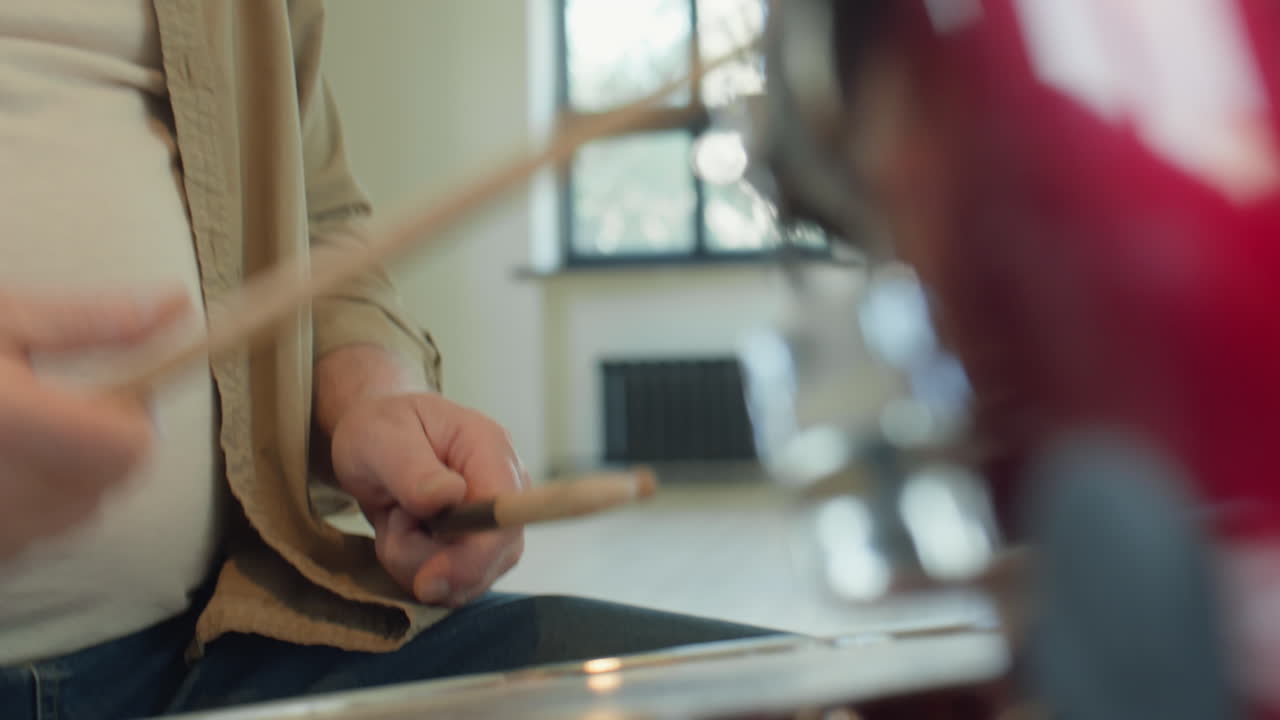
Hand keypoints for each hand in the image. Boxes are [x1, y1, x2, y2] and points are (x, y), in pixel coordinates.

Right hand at [0, 290, 189, 558]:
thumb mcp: (1, 322)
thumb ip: (90, 322)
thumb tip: (174, 304)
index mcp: (14, 425)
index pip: (128, 447)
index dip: (133, 418)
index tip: (113, 388)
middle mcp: (7, 493)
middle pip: (112, 479)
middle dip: (102, 440)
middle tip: (55, 403)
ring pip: (80, 510)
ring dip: (70, 474)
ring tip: (21, 432)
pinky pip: (38, 533)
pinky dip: (34, 503)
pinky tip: (3, 464)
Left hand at [328, 391, 527, 606]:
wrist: (377, 438)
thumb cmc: (380, 426)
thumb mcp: (379, 438)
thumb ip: (411, 468)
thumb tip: (448, 496)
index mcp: (489, 449)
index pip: (505, 517)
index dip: (477, 557)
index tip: (428, 580)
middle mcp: (505, 487)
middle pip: (491, 557)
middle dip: (429, 560)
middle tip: (392, 520)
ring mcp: (496, 520)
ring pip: (469, 577)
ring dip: (416, 563)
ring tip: (395, 519)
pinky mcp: (480, 545)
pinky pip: (455, 582)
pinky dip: (417, 570)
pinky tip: (403, 535)